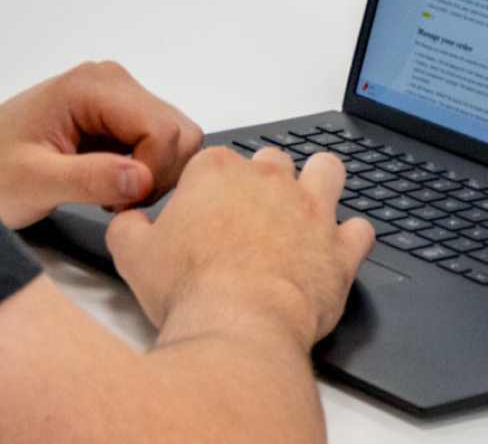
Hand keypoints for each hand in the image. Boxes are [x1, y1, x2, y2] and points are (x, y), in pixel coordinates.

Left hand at [0, 61, 202, 229]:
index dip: (152, 174)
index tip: (118, 204)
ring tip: (110, 196)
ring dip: (153, 174)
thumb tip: (141, 179)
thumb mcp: (34, 182)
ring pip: (174, 138)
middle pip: (178, 131)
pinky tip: (109, 186)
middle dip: (158, 175)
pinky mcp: (116, 114)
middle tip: (117, 203)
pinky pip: (156, 143)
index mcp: (93, 87)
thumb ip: (88, 178)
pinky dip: (144, 171)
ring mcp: (116, 96)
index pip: (162, 129)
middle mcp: (111, 81)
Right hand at [106, 143, 370, 349]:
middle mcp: (270, 181)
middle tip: (248, 219)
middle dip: (263, 182)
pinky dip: (349, 239)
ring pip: (326, 171)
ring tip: (305, 210)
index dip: (207, 188)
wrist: (240, 325)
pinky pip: (359, 230)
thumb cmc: (190, 288)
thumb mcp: (133, 255)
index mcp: (218, 173)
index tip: (202, 213)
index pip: (214, 161)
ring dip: (319, 184)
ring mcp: (312, 211)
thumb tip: (130, 221)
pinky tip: (335, 252)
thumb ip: (128, 228)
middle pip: (271, 161)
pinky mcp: (340, 248)